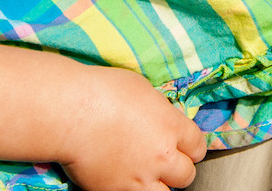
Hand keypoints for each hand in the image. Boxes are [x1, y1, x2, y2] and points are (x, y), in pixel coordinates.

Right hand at [60, 67, 205, 190]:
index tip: (184, 144)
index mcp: (171, 126)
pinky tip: (126, 177)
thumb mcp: (145, 91)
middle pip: (187, 174)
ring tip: (148, 174)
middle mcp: (161, 156)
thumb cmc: (105, 91)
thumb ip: (161, 112)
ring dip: (160, 185)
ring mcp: (140, 178)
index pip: (198, 145)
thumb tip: (163, 121)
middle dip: (179, 167)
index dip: (191, 145)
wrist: (73, 113)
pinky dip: (134, 190)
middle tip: (166, 159)